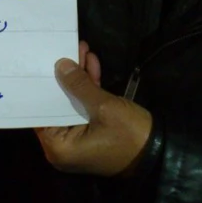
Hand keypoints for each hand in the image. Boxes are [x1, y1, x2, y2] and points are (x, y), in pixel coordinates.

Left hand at [35, 41, 152, 176]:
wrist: (162, 153)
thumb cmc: (129, 135)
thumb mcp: (103, 107)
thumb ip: (79, 86)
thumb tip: (61, 65)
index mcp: (59, 147)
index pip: (39, 113)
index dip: (41, 86)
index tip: (38, 64)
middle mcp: (63, 146)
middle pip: (56, 105)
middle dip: (63, 77)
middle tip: (62, 50)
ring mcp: (78, 139)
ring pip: (71, 102)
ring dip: (78, 78)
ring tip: (80, 49)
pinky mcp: (92, 132)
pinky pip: (84, 107)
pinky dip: (89, 88)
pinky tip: (91, 63)